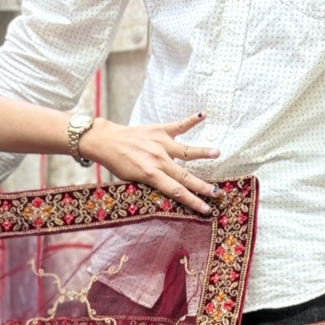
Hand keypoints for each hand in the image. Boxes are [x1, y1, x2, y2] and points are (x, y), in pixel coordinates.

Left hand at [82, 114, 220, 213]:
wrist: (106, 141)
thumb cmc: (119, 164)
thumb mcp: (132, 181)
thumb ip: (152, 185)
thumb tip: (172, 193)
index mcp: (150, 175)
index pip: (176, 191)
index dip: (192, 201)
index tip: (205, 209)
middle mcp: (158, 159)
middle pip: (185, 176)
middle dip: (202, 186)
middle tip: (218, 193)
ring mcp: (160, 143)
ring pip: (186, 150)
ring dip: (203, 152)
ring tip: (217, 153)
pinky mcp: (159, 130)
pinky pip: (178, 125)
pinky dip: (191, 120)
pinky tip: (204, 115)